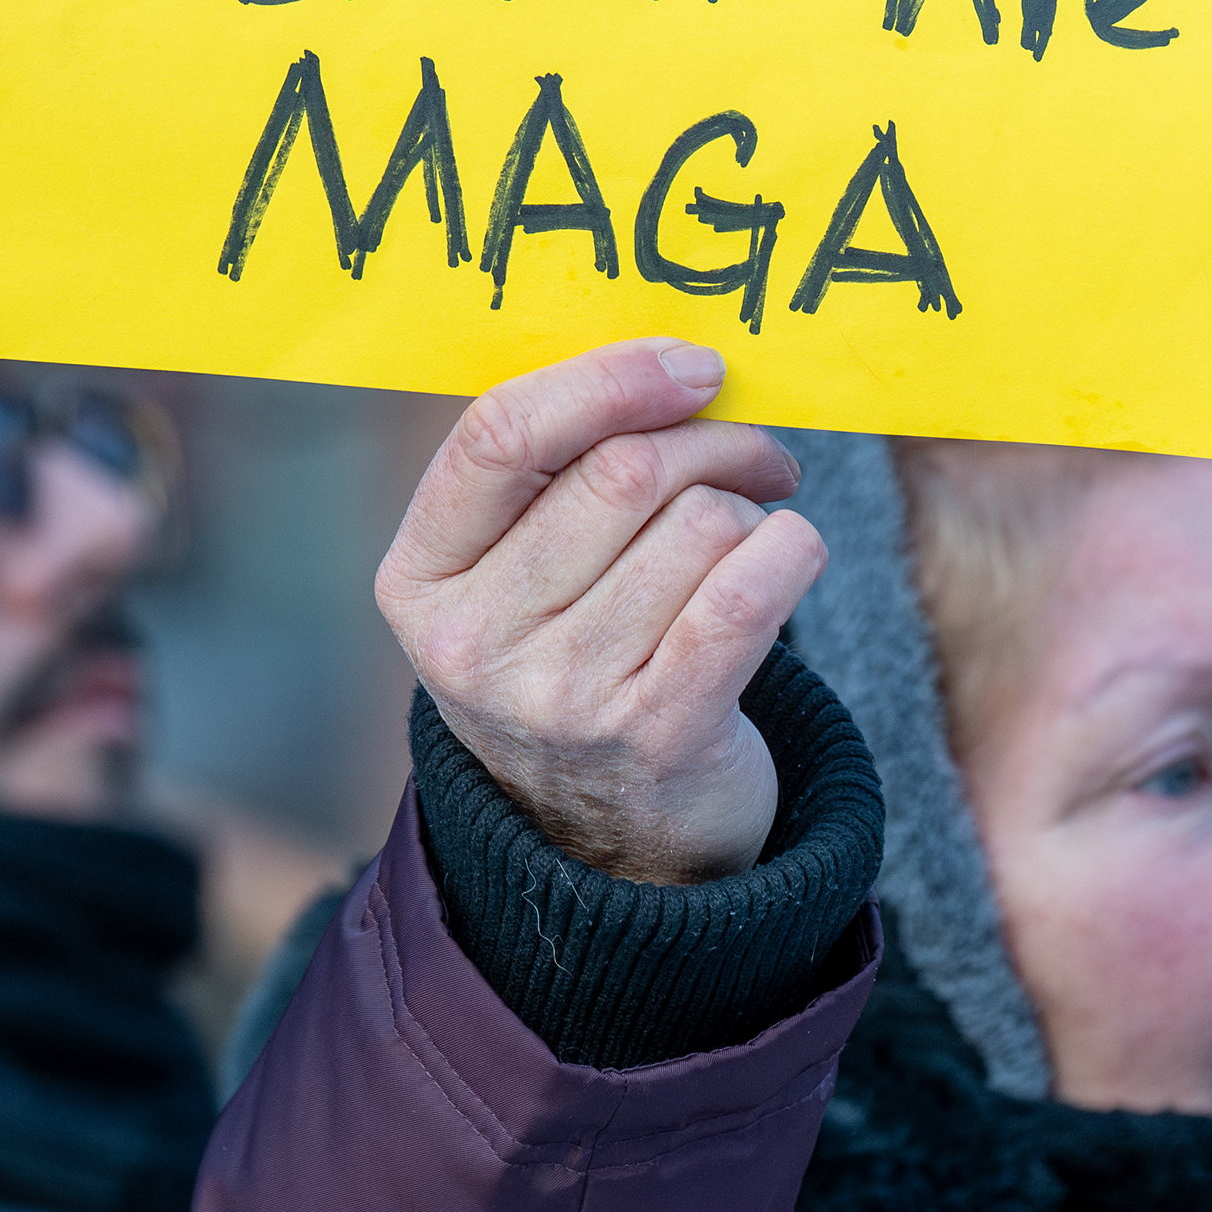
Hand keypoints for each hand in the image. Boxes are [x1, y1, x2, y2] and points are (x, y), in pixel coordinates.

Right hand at [377, 339, 824, 884]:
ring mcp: (562, 698)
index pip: (500, 434)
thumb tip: (679, 366)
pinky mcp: (655, 736)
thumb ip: (556, 473)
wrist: (609, 846)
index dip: (608, 377)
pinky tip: (791, 555)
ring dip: (750, 511)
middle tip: (757, 456)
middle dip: (712, 442)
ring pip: (698, 526)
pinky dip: (789, 553)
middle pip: (622, 471)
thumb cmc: (575, 662)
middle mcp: (475, 644)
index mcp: (420, 579)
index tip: (692, 364)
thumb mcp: (513, 578)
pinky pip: (744, 597)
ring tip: (752, 538)